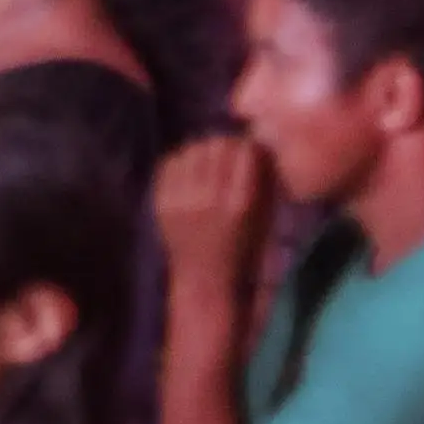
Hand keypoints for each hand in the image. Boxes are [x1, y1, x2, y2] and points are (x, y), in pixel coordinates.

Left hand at [153, 133, 274, 291]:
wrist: (204, 280)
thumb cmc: (242, 251)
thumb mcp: (263, 221)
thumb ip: (263, 184)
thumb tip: (258, 143)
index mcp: (240, 204)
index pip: (244, 152)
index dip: (249, 146)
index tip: (250, 148)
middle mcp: (209, 199)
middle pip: (216, 145)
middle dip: (226, 144)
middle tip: (229, 151)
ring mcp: (181, 199)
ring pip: (192, 149)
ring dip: (203, 150)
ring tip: (209, 161)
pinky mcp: (161, 201)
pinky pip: (171, 162)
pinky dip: (183, 161)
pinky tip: (191, 172)